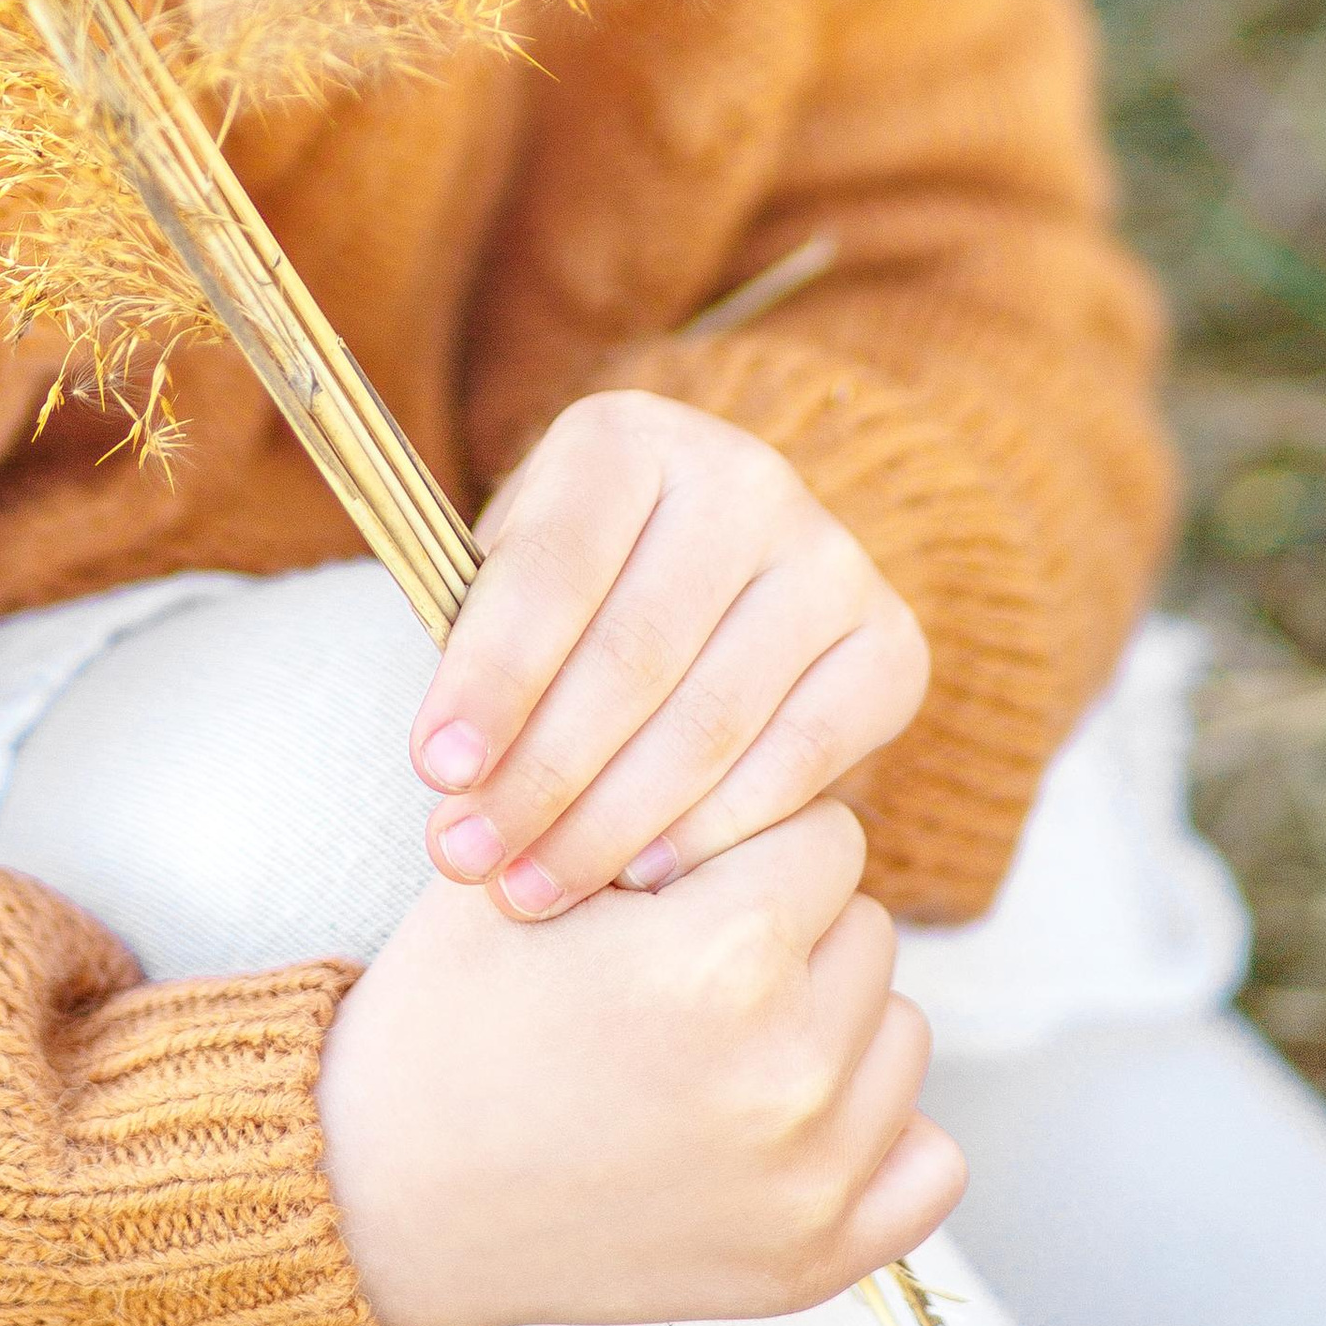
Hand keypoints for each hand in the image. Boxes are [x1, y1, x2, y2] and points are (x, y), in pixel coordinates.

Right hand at [315, 799, 959, 1325]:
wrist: (384, 1190)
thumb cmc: (452, 1014)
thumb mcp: (529, 866)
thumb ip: (655, 807)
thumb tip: (755, 748)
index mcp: (720, 957)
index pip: (825, 835)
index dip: (748, 837)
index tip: (684, 869)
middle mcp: (786, 1072)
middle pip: (868, 926)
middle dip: (789, 922)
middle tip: (690, 951)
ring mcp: (808, 1179)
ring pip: (900, 1030)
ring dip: (831, 1016)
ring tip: (720, 1031)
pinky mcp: (812, 1264)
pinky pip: (929, 1163)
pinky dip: (875, 1133)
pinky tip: (783, 1111)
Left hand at [411, 389, 928, 916]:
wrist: (717, 573)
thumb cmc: (581, 587)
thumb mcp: (517, 578)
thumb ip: (485, 651)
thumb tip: (457, 779)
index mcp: (630, 437)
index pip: (553, 566)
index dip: (492, 675)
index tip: (436, 770)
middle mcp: (745, 478)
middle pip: (632, 654)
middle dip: (539, 775)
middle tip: (469, 859)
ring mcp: (830, 559)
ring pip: (709, 719)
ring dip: (609, 824)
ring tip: (532, 888)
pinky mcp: (889, 644)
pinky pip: (799, 761)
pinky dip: (714, 830)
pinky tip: (643, 878)